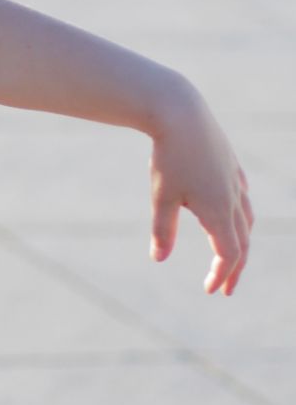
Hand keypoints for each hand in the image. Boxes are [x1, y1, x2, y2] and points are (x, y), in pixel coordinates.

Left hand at [147, 85, 253, 294]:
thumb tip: (159, 259)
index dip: (221, 274)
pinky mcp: (231, 166)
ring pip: (246, 219)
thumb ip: (163, 230)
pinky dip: (240, 214)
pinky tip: (231, 213)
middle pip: (242, 241)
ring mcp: (235, 180)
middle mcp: (234, 198)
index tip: (211, 290)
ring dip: (240, 241)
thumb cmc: (168, 157)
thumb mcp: (162, 197)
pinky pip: (242, 196)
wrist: (181, 114)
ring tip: (229, 255)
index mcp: (219, 211)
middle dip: (234, 267)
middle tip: (224, 287)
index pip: (229, 253)